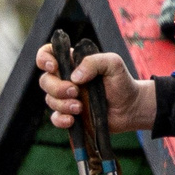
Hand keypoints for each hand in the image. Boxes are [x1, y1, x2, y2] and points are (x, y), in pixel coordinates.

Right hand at [36, 43, 155, 133]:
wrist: (131, 107)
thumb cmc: (122, 82)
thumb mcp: (113, 64)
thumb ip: (93, 62)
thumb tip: (74, 77)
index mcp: (72, 63)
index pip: (48, 54)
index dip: (44, 58)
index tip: (53, 67)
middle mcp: (65, 79)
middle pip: (45, 81)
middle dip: (57, 87)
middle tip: (75, 91)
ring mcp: (66, 98)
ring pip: (50, 100)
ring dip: (62, 104)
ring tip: (80, 107)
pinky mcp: (70, 114)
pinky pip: (55, 118)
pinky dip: (61, 119)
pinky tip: (72, 120)